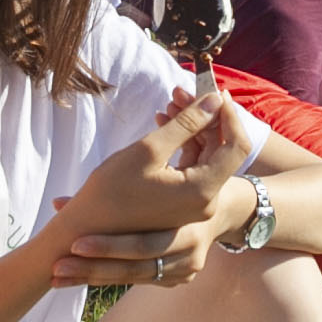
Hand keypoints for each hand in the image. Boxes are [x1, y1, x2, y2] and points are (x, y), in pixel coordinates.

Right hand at [51, 89, 250, 285]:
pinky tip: (163, 124)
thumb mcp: (148, 150)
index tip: (213, 90)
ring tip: (168, 104)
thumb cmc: (110, 192)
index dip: (229, 114)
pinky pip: (191, 169)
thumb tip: (214, 100)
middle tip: (182, 91)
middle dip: (206, 117)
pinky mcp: (180, 205)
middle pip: (222, 150)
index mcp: (203, 190)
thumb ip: (186, 123)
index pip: (237, 145)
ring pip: (205, 158)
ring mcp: (193, 206)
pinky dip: (182, 146)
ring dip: (192, 129)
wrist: (84, 231)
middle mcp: (205, 202)